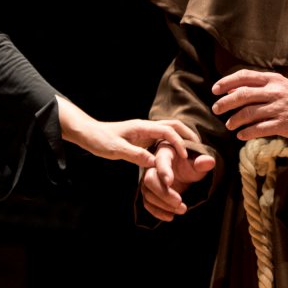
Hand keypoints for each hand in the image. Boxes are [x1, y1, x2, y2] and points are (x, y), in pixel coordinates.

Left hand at [55, 97, 197, 169]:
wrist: (88, 134)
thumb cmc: (100, 140)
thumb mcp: (116, 150)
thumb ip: (135, 155)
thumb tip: (154, 162)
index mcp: (142, 127)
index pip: (167, 131)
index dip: (179, 143)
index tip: (186, 156)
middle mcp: (146, 127)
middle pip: (173, 125)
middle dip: (188, 134)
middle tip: (200, 148)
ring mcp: (144, 132)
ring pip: (169, 131)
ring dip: (182, 139)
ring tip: (193, 152)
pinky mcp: (142, 139)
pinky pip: (161, 139)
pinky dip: (172, 144)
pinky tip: (176, 156)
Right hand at [140, 140, 216, 221]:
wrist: (184, 172)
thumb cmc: (190, 165)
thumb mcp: (197, 163)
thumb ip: (202, 163)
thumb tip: (210, 162)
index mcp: (165, 153)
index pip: (160, 161)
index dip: (164, 171)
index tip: (169, 182)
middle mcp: (152, 166)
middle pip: (150, 179)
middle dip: (164, 193)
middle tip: (179, 202)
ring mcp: (148, 180)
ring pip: (148, 193)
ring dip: (163, 204)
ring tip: (182, 209)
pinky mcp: (149, 192)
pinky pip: (147, 203)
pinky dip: (157, 211)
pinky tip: (170, 216)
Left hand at [211, 69, 287, 141]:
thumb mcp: (277, 87)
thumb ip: (256, 87)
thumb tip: (230, 89)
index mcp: (272, 79)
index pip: (244, 76)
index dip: (227, 82)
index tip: (215, 90)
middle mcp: (275, 92)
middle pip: (243, 95)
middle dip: (226, 102)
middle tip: (216, 109)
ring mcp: (280, 108)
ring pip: (249, 113)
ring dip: (235, 120)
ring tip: (229, 125)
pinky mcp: (284, 124)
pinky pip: (260, 129)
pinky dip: (247, 132)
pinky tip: (241, 135)